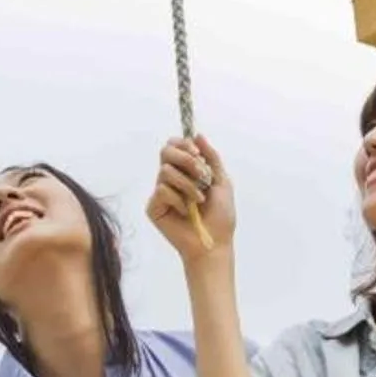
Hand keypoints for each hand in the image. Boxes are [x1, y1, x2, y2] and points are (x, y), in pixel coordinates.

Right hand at [147, 135, 235, 259]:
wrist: (214, 242)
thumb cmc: (220, 216)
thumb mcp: (221, 181)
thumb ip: (211, 157)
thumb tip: (198, 134)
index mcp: (186, 171)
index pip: (175, 146)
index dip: (183, 144)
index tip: (197, 153)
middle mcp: (171, 179)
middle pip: (165, 152)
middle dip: (186, 159)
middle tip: (201, 174)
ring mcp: (161, 193)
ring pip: (165, 171)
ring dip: (188, 184)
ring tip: (199, 200)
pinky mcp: (154, 207)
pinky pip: (162, 190)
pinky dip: (178, 199)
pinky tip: (186, 212)